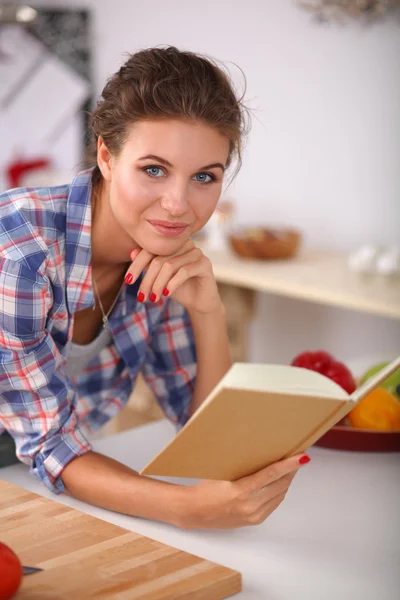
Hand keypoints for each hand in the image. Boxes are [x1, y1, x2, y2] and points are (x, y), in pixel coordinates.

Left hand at [124, 241, 221, 313]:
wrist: (199, 302)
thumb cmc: (177, 288)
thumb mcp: (159, 278)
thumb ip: (148, 265)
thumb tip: (131, 252)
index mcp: (172, 244)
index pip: (150, 249)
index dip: (136, 265)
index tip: (128, 281)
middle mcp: (185, 244)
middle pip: (158, 259)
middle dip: (147, 280)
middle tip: (141, 297)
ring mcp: (196, 252)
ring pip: (169, 266)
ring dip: (157, 284)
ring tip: (153, 298)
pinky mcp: (205, 264)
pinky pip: (184, 271)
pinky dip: (172, 284)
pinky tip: (166, 294)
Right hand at [177, 454, 310, 529]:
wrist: (194, 511)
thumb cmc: (205, 487)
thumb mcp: (223, 471)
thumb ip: (244, 466)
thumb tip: (263, 453)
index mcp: (241, 491)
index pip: (272, 474)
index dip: (289, 465)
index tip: (302, 457)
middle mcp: (250, 505)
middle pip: (280, 484)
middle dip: (291, 471)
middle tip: (297, 456)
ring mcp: (254, 515)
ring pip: (280, 494)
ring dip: (286, 481)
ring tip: (290, 468)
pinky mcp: (254, 521)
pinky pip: (274, 504)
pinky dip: (279, 491)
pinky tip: (279, 483)